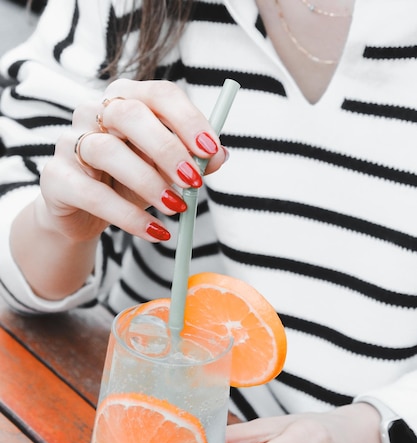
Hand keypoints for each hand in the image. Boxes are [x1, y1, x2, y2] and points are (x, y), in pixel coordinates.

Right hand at [38, 78, 226, 242]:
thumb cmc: (127, 183)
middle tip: (193, 182)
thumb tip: (220, 155)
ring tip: (177, 208)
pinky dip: (129, 216)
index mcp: (126, 99)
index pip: (159, 94)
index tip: (211, 151)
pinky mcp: (56, 178)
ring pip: (107, 151)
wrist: (83, 215)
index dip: (188, 120)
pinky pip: (92, 194)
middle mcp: (94, 112)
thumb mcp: (164, 172)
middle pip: (130, 113)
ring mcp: (70, 142)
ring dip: (149, 182)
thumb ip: (191, 161)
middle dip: (167, 149)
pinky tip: (155, 231)